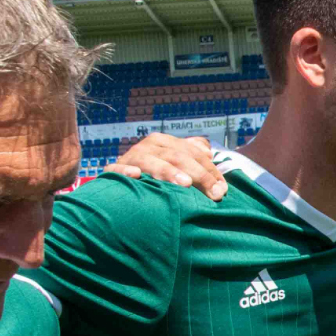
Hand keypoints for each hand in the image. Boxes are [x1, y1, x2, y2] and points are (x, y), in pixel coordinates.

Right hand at [107, 134, 226, 199]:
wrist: (121, 181)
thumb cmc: (155, 173)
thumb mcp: (174, 161)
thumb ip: (191, 154)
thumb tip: (208, 152)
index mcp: (165, 142)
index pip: (192, 152)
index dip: (210, 170)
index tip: (222, 189)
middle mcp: (148, 146)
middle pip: (177, 156)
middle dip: (199, 174)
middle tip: (214, 193)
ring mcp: (130, 158)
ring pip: (151, 162)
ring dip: (168, 172)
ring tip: (185, 183)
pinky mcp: (113, 171)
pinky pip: (117, 170)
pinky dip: (125, 172)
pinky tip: (135, 175)